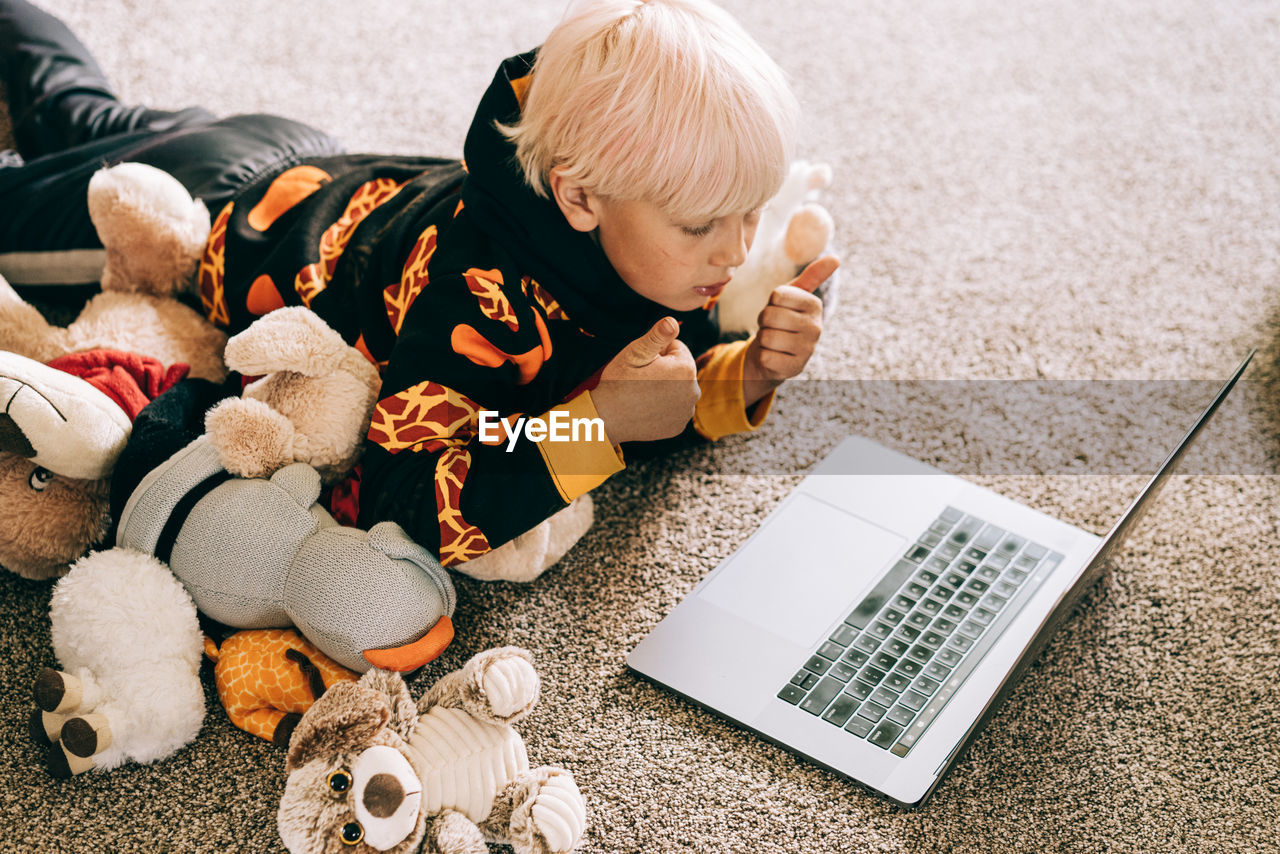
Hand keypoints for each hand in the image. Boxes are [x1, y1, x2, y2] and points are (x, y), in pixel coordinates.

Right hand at [591, 317, 699, 443]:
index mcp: (686, 369)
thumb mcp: (635, 352)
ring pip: (678, 388)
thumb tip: (672, 321)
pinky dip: (663, 406)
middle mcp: (693, 391)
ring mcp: (686, 411)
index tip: (642, 363)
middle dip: (664, 369)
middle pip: (680, 368)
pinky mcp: (678, 426)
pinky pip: (674, 408)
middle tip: (640, 378)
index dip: (657, 352)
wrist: (607, 418)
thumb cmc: (619, 382)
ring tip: (642, 393)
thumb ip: (658, 335)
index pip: (676, 348)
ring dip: (665, 387)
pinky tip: (646, 408)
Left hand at [743, 255, 837, 404]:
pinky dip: (764, 356)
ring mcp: (807, 350)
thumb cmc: (783, 320)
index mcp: (815, 306)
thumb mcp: (794, 296)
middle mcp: (816, 328)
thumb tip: (836, 258)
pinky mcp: (794, 369)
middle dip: (764, 321)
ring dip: (764, 339)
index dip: (770, 303)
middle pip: (769, 316)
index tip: (778, 309)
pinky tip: (775, 356)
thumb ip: (812, 276)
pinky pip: (765, 356)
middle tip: (774, 327)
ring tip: (775, 341)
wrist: (776, 353)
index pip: (777, 295)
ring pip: (766, 337)